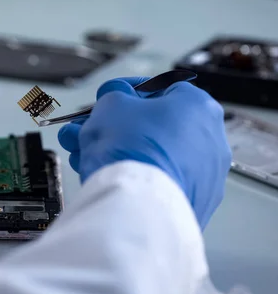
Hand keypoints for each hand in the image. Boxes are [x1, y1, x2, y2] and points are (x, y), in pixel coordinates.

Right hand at [58, 78, 231, 227]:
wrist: (138, 205)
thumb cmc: (131, 147)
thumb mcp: (111, 103)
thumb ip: (115, 94)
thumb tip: (117, 96)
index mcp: (199, 106)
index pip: (162, 88)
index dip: (127, 91)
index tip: (107, 98)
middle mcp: (211, 139)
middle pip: (152, 127)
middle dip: (115, 127)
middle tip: (88, 130)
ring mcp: (205, 176)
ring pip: (151, 156)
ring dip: (117, 152)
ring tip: (82, 156)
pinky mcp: (193, 204)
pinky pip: (158, 182)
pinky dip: (134, 178)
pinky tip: (102, 177)